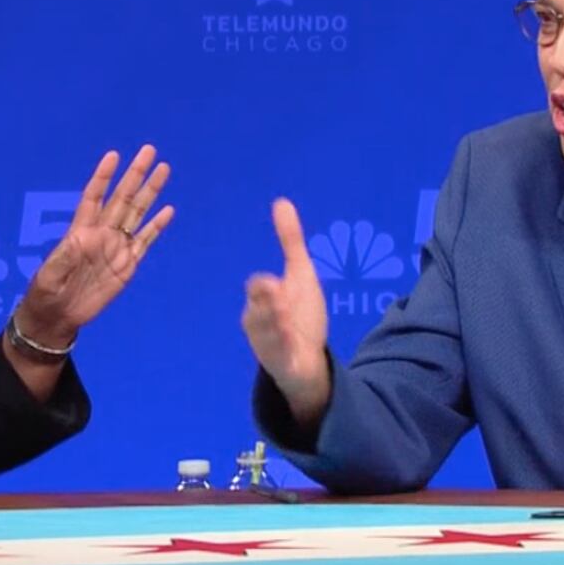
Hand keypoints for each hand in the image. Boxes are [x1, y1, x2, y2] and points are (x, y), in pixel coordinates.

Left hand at [16, 145, 174, 346]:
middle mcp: (101, 234)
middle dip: (135, 175)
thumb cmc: (46, 293)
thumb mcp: (49, 275)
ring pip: (137, 214)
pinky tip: (168, 210)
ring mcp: (116, 248)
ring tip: (163, 169)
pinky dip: (156, 226)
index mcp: (81, 232)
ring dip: (150, 192)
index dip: (103, 177)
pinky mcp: (127, 265)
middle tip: (149, 150)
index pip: (94, 197)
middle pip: (122, 198)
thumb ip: (64, 257)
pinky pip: (145, 241)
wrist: (59, 317)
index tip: (113, 155)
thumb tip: (80, 238)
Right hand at [242, 198, 330, 424]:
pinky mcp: (280, 363)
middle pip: (256, 311)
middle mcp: (259, 321)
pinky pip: (278, 356)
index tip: (277, 283)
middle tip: (278, 298)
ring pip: (265, 334)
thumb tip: (281, 202)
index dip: (265, 287)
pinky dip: (284, 348)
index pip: (258, 288)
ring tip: (287, 321)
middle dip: (266, 306)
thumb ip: (290, 241)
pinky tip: (294, 341)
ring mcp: (268, 344)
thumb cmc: (299, 313)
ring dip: (275, 327)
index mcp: (263, 299)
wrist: (307, 357)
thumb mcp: (299, 274)